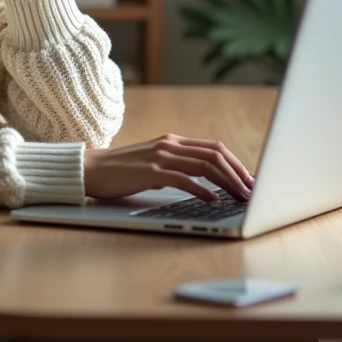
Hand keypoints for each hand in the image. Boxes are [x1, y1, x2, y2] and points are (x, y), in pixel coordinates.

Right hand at [83, 134, 255, 202]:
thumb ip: (174, 166)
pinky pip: (184, 179)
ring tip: (239, 196)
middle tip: (252, 190)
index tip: (249, 179)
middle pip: (215, 154)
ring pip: (205, 165)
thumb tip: (199, 181)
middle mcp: (170, 144)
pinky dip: (202, 189)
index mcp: (173, 141)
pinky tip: (212, 200)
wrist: (90, 169)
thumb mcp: (153, 163)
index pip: (214, 147)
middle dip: (238, 173)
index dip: (236, 162)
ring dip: (227, 182)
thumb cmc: (120, 171)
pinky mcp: (151, 171)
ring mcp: (160, 156)